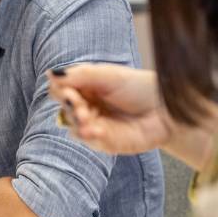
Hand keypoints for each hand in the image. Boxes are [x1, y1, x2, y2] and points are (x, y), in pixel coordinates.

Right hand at [48, 64, 173, 154]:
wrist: (167, 108)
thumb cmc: (140, 87)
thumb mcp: (109, 75)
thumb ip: (80, 75)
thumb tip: (50, 73)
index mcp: (85, 88)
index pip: (60, 89)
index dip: (61, 90)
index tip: (69, 90)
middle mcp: (87, 107)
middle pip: (65, 108)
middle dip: (70, 107)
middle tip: (78, 104)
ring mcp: (95, 125)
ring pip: (72, 127)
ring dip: (77, 123)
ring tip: (86, 119)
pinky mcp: (106, 142)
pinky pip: (89, 141)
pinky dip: (90, 136)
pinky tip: (97, 130)